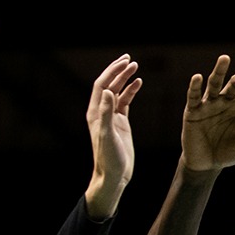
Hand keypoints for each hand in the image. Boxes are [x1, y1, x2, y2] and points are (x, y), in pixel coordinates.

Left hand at [85, 54, 142, 218]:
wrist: (114, 175)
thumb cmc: (108, 159)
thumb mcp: (108, 135)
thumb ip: (107, 113)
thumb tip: (109, 91)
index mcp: (95, 112)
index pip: (102, 85)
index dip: (112, 72)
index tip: (124, 62)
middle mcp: (101, 112)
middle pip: (109, 85)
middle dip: (118, 71)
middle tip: (129, 59)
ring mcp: (111, 117)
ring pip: (118, 91)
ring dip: (125, 79)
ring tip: (135, 68)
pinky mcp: (121, 123)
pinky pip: (126, 102)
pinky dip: (131, 91)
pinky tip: (138, 83)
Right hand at [181, 55, 234, 172]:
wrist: (207, 164)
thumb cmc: (230, 152)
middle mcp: (225, 102)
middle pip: (234, 84)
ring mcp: (209, 104)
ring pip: (214, 84)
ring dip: (219, 72)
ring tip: (225, 58)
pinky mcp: (193, 110)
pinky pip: (193, 96)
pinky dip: (194, 87)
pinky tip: (198, 77)